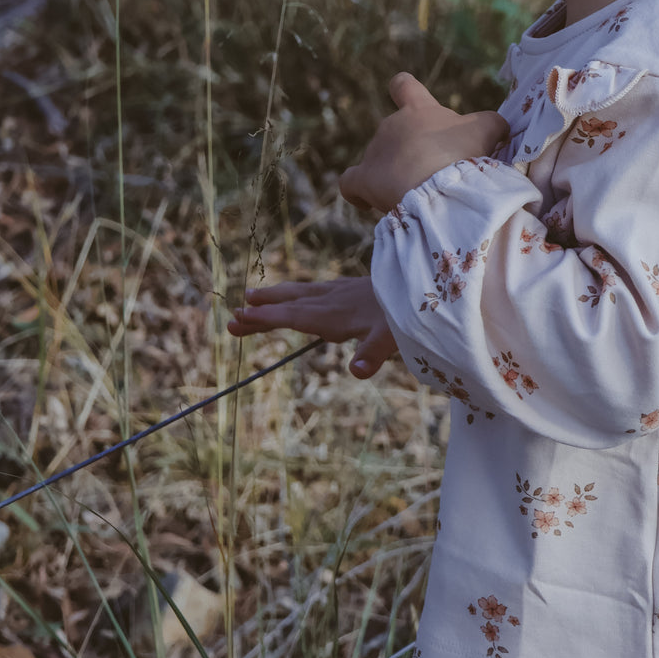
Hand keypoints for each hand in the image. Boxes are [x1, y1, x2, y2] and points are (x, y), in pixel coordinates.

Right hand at [227, 276, 396, 377]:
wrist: (425, 285)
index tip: (240, 320)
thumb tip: (356, 372)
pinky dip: (297, 293)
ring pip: (300, 294)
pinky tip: (297, 294)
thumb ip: (373, 354)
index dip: (267, 319)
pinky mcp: (350, 288)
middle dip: (262, 311)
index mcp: (336, 315)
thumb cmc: (408, 316)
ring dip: (275, 298)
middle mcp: (333, 301)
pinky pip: (314, 290)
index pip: (294, 317)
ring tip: (251, 297)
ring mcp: (341, 293)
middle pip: (290, 306)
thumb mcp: (393, 338)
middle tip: (233, 318)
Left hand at [340, 72, 507, 214]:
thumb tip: (498, 130)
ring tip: (416, 196)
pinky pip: (351, 184)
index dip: (405, 90)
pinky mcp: (363, 179)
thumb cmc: (464, 153)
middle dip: (412, 153)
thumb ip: (491, 124)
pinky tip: (369, 204)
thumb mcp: (487, 130)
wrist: (439, 187)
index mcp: (419, 110)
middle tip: (436, 175)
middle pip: (397, 135)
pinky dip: (359, 192)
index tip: (411, 103)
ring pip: (381, 162)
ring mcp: (373, 152)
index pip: (404, 86)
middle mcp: (391, 125)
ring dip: (394, 177)